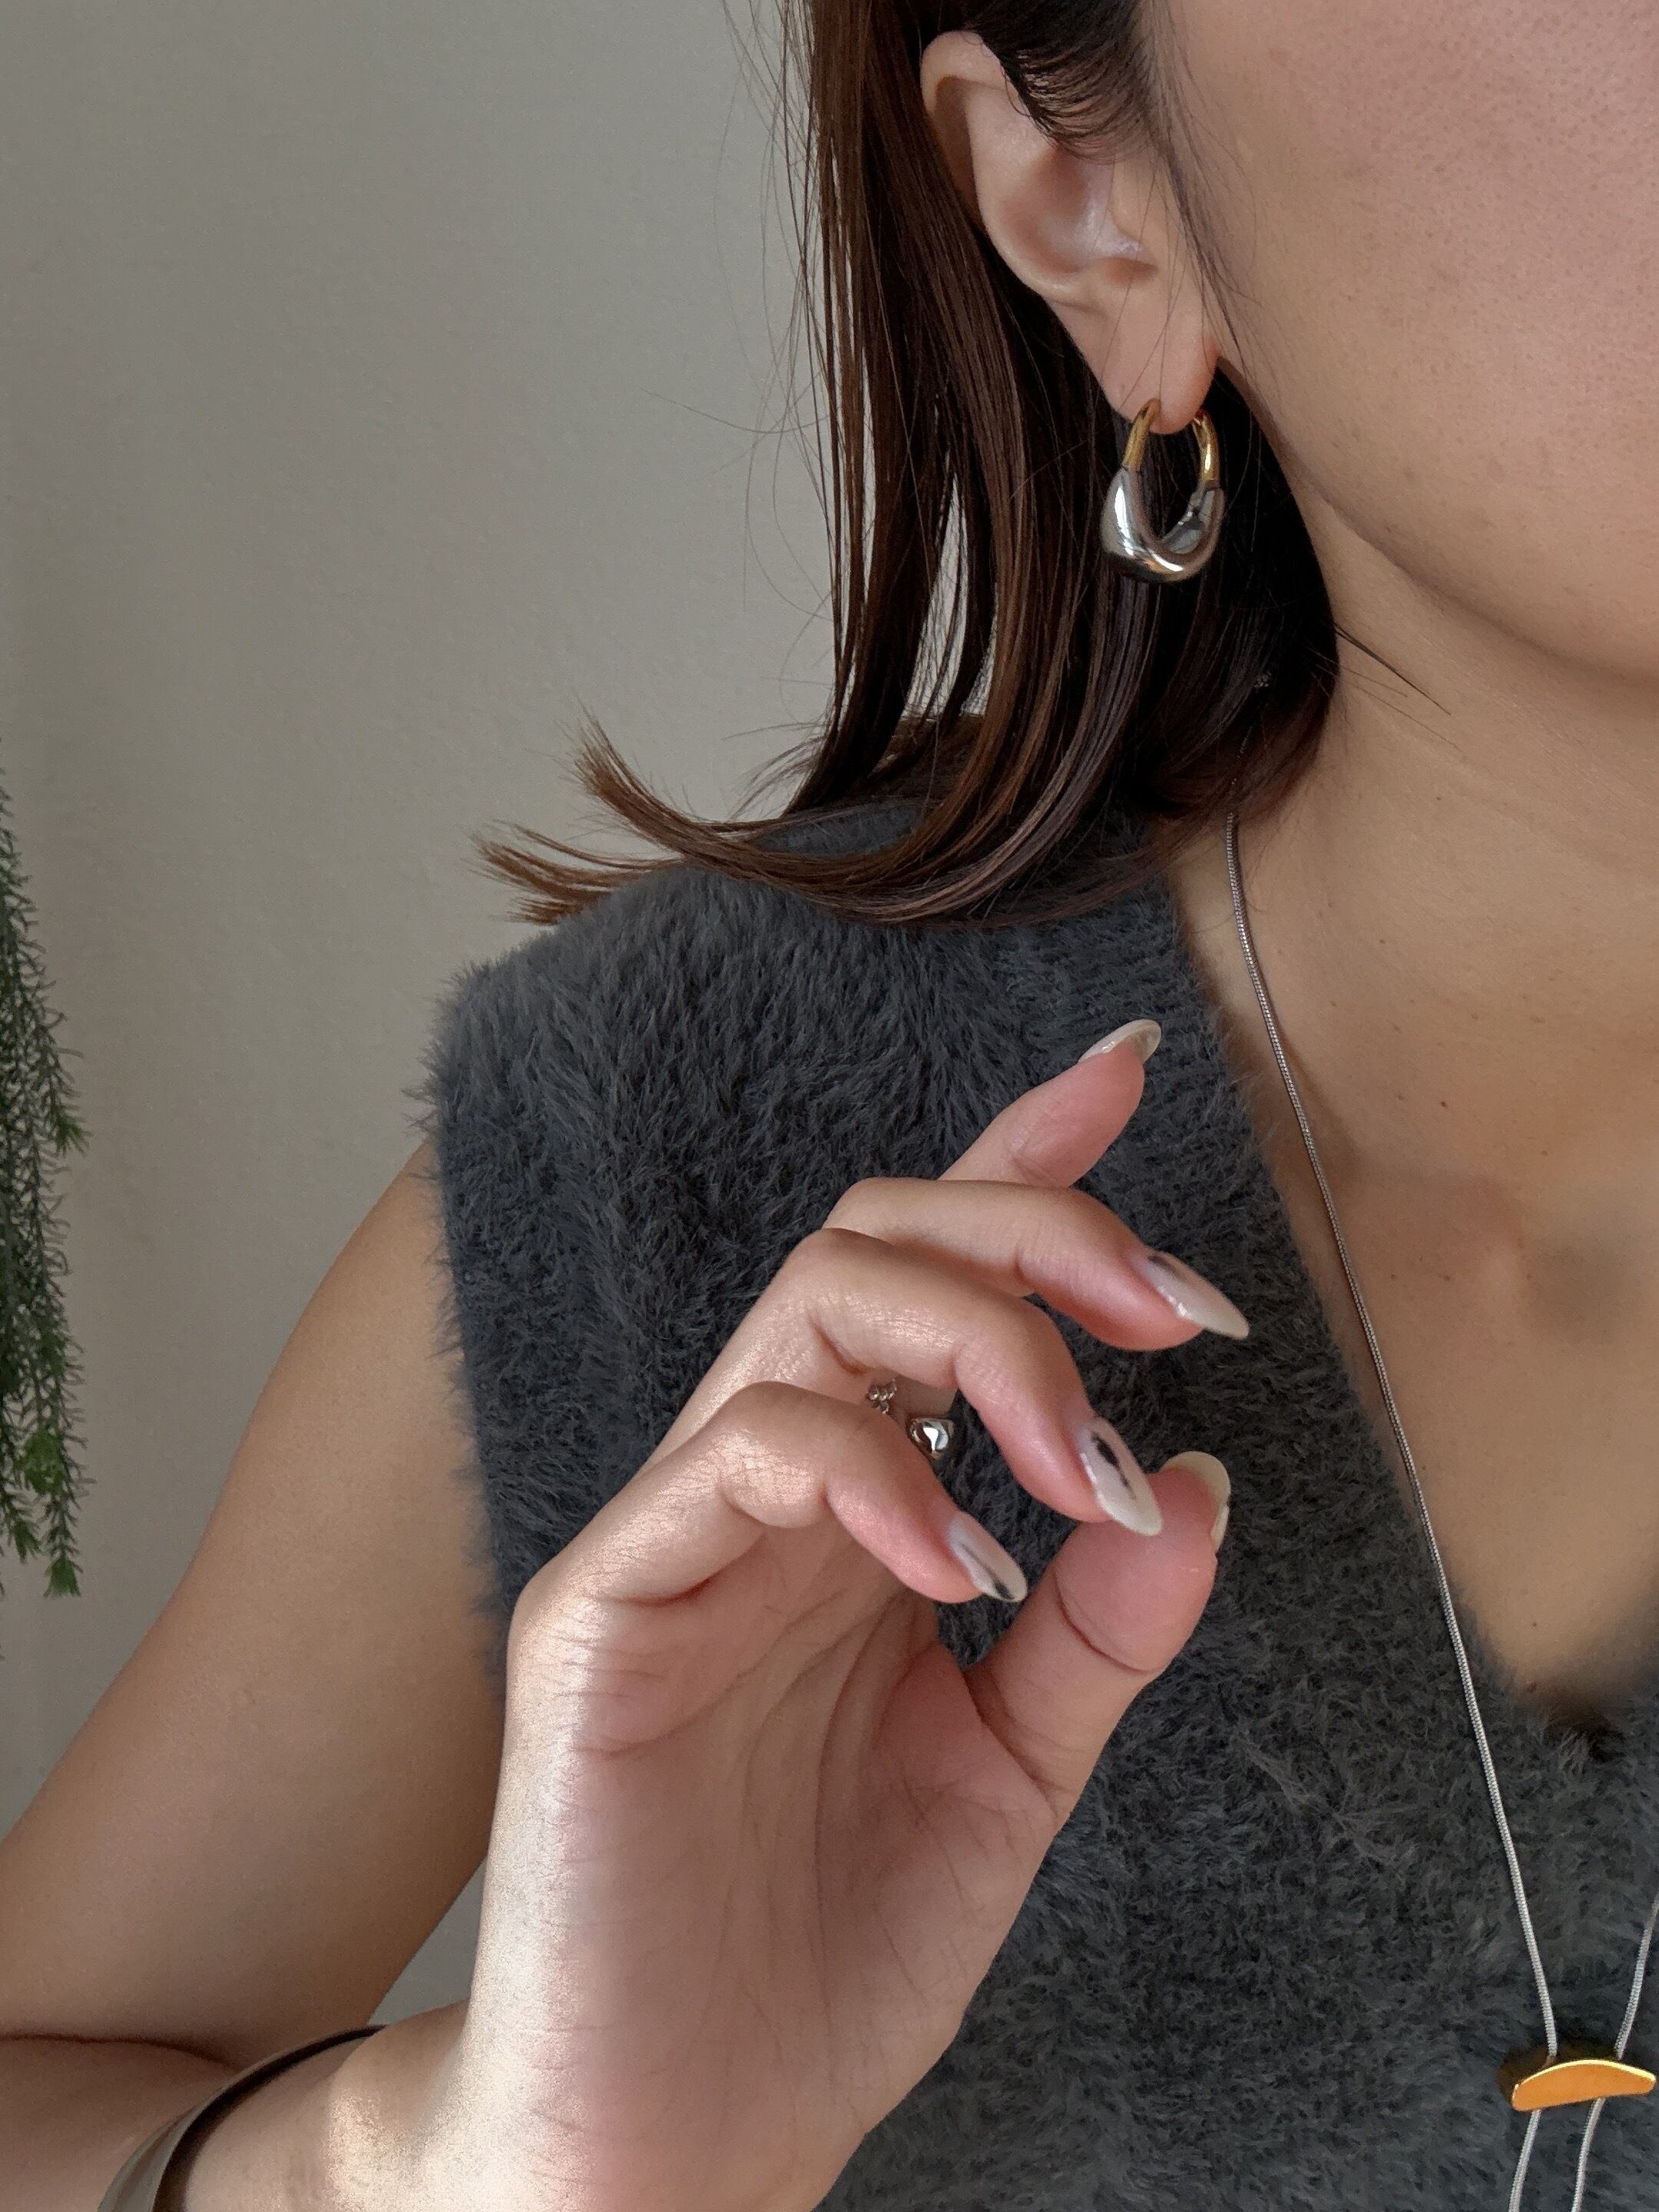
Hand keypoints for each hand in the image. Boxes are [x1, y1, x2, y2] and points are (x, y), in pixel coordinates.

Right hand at [416, 1025, 1240, 2211]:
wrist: (677, 2132)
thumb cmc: (824, 1950)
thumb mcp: (1012, 1773)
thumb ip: (1099, 1634)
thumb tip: (1204, 1485)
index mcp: (865, 1513)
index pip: (935, 1288)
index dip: (1024, 1163)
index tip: (1123, 1070)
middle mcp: (772, 1493)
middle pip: (878, 1247)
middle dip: (1037, 1233)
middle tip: (1170, 1311)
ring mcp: (679, 1536)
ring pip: (809, 1312)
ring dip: (979, 1340)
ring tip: (1081, 1462)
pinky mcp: (601, 1606)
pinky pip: (735, 1459)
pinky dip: (869, 1475)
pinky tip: (957, 1566)